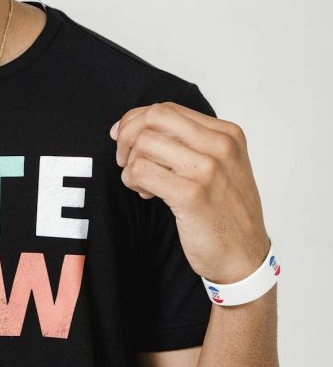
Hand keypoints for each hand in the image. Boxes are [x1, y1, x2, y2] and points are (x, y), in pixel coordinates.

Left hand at [110, 101, 270, 283]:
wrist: (245, 258)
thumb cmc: (226, 212)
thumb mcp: (220, 166)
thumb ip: (188, 143)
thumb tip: (135, 124)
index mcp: (227, 134)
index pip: (168, 109)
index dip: (136, 119)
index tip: (122, 136)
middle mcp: (220, 146)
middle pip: (154, 118)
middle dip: (128, 136)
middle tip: (124, 158)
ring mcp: (207, 170)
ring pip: (144, 145)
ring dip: (131, 165)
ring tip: (143, 184)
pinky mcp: (191, 195)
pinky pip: (141, 171)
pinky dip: (133, 181)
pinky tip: (147, 193)